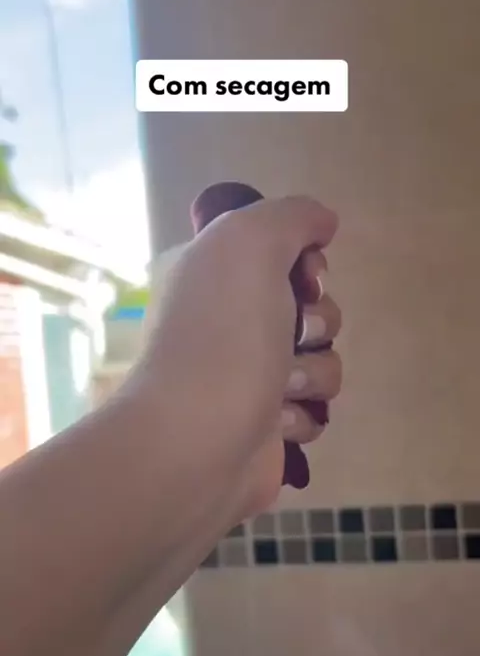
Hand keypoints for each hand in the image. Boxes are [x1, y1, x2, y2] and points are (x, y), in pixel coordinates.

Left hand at [138, 196, 340, 523]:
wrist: (198, 440)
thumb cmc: (222, 336)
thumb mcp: (249, 242)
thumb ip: (292, 216)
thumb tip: (324, 222)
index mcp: (214, 275)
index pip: (285, 253)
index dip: (308, 264)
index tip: (305, 278)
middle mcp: (228, 322)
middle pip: (314, 307)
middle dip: (318, 322)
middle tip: (294, 335)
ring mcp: (247, 376)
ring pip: (322, 359)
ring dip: (312, 372)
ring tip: (279, 387)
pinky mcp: (266, 425)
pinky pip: (314, 407)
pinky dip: (301, 413)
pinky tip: (273, 421)